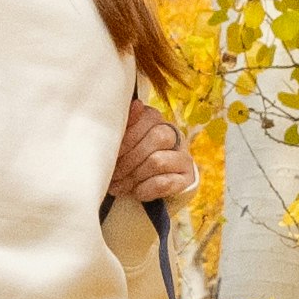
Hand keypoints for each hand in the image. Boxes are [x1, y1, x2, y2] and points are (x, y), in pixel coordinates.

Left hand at [109, 100, 197, 215]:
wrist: (147, 189)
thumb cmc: (130, 161)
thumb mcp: (124, 143)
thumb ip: (127, 125)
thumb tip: (137, 105)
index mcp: (157, 120)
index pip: (148, 118)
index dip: (128, 136)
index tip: (110, 153)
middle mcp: (175, 135)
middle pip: (157, 138)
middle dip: (129, 159)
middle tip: (112, 174)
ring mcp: (184, 157)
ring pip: (158, 161)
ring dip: (134, 176)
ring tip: (118, 186)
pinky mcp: (188, 179)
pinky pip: (165, 183)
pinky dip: (146, 189)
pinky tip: (136, 193)